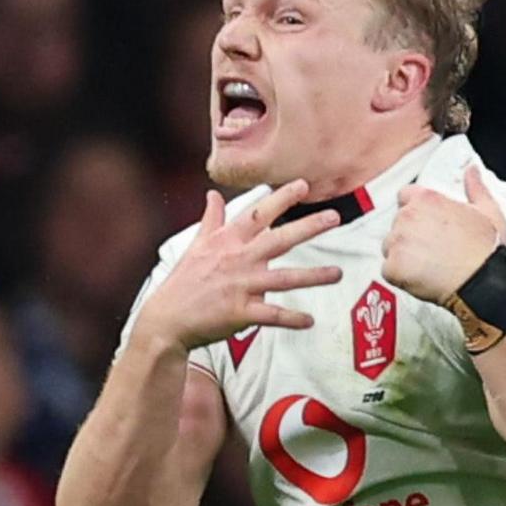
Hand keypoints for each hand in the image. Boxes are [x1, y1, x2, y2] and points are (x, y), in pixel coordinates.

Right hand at [134, 182, 342, 350]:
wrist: (166, 319)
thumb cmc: (183, 282)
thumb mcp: (196, 246)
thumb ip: (211, 220)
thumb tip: (212, 194)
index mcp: (227, 241)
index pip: (258, 214)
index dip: (281, 198)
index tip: (304, 184)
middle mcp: (237, 260)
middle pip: (278, 239)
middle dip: (308, 226)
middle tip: (335, 216)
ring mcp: (240, 286)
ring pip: (284, 279)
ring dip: (313, 276)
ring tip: (338, 274)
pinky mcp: (240, 313)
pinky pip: (273, 315)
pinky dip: (292, 319)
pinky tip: (310, 320)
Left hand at [384, 165, 505, 304]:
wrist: (482, 282)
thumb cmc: (485, 250)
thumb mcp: (488, 211)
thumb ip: (475, 187)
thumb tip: (472, 171)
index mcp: (426, 199)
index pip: (405, 196)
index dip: (415, 210)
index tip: (426, 223)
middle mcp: (408, 217)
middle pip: (397, 223)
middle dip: (410, 235)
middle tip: (432, 249)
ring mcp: (397, 242)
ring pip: (390, 247)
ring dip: (403, 255)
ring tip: (428, 264)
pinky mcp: (393, 267)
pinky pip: (388, 270)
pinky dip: (401, 276)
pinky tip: (421, 277)